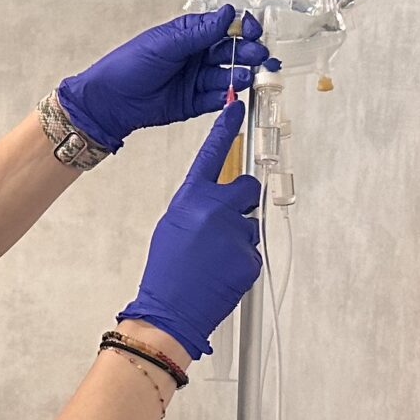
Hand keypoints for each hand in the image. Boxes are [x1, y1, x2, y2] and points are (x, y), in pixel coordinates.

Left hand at [57, 7, 271, 152]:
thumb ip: (199, 32)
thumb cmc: (127, 66)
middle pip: (231, 51)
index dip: (241, 27)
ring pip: (227, 75)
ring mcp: (196, 79)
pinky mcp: (194, 103)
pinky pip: (217, 99)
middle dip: (246, 52)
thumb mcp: (164, 44)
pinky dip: (226, 98)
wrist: (110, 101)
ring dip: (238, 75)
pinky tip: (231, 96)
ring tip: (243, 76)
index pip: (223, 26)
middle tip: (256, 55)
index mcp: (189, 34)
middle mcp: (196, 55)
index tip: (252, 29)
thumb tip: (227, 13)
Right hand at [117, 98, 262, 360]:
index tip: (237, 109)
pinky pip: (253, 251)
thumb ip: (196, 206)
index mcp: (191, 198)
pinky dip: (241, 262)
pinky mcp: (249, 257)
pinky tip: (222, 273)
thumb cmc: (166, 271)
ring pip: (251, 224)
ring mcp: (235, 233)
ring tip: (214, 259)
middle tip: (224, 226)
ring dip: (238, 238)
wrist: (169, 310)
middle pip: (247, 188)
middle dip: (242, 202)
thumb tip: (216, 202)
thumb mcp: (173, 225)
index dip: (225, 129)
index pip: (212, 154)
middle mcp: (215, 209)